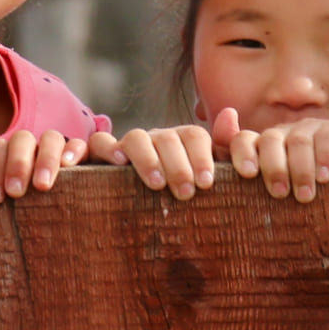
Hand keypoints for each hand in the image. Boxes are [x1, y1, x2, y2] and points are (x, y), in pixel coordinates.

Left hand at [0, 129, 87, 202]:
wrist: (10, 266)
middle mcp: (25, 154)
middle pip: (23, 139)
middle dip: (18, 163)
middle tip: (16, 193)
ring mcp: (51, 160)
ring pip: (51, 139)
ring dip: (45, 158)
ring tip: (42, 186)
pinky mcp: (78, 169)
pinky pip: (81, 147)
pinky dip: (75, 150)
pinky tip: (69, 165)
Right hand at [88, 125, 218, 199]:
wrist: (147, 215)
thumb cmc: (183, 195)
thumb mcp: (206, 176)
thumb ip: (223, 148)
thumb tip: (230, 113)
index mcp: (183, 143)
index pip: (195, 136)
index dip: (202, 157)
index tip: (206, 183)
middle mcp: (157, 139)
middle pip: (168, 138)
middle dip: (179, 165)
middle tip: (186, 193)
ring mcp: (129, 146)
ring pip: (137, 137)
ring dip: (148, 159)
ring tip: (157, 184)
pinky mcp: (103, 157)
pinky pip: (98, 143)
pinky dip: (105, 148)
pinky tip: (118, 163)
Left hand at [213, 108, 328, 289]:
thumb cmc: (299, 207)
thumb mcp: (266, 199)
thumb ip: (239, 178)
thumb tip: (211, 159)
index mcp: (263, 146)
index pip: (243, 139)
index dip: (242, 154)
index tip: (246, 176)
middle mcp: (285, 133)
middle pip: (270, 139)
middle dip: (272, 167)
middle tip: (277, 193)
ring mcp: (312, 130)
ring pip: (299, 140)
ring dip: (300, 170)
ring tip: (303, 197)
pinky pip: (328, 139)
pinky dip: (323, 159)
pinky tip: (323, 178)